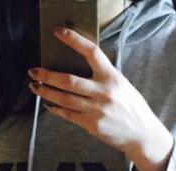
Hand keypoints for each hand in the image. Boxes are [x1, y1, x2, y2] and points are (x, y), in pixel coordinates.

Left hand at [27, 26, 172, 164]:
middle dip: (47, 75)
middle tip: (34, 71)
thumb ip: (102, 77)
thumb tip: (78, 70)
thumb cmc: (130, 107)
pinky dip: (55, 109)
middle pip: (68, 80)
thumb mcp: (120, 85)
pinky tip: (48, 104)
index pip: (91, 52)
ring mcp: (96, 109)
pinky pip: (68, 115)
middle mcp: (103, 92)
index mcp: (112, 76)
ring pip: (64, 99)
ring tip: (35, 87)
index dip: (73, 40)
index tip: (58, 33)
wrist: (141, 133)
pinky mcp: (91, 125)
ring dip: (46, 92)